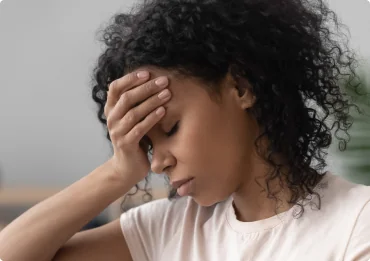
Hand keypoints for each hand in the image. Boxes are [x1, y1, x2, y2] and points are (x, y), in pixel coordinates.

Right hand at [104, 71, 170, 185]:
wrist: (127, 166)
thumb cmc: (135, 138)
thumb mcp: (133, 117)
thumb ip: (136, 102)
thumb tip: (153, 79)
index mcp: (111, 109)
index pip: (115, 88)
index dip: (130, 79)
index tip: (148, 73)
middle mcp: (111, 119)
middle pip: (127, 98)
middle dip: (147, 88)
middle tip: (164, 81)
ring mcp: (117, 132)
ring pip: (134, 112)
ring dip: (152, 101)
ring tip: (167, 94)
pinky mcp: (126, 144)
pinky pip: (139, 128)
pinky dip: (152, 118)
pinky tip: (163, 111)